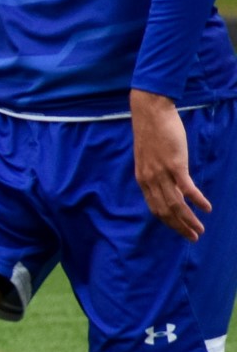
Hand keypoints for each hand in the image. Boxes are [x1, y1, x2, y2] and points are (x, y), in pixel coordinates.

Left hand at [132, 88, 209, 240]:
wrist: (151, 114)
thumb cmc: (153, 134)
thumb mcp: (150, 159)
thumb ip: (158, 174)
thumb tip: (172, 186)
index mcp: (143, 179)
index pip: (155, 208)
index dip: (168, 222)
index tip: (180, 230)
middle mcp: (150, 180)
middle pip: (165, 210)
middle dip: (179, 227)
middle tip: (193, 237)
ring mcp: (162, 173)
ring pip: (175, 204)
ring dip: (189, 219)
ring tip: (200, 230)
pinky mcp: (175, 164)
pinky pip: (187, 188)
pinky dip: (197, 200)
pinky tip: (206, 209)